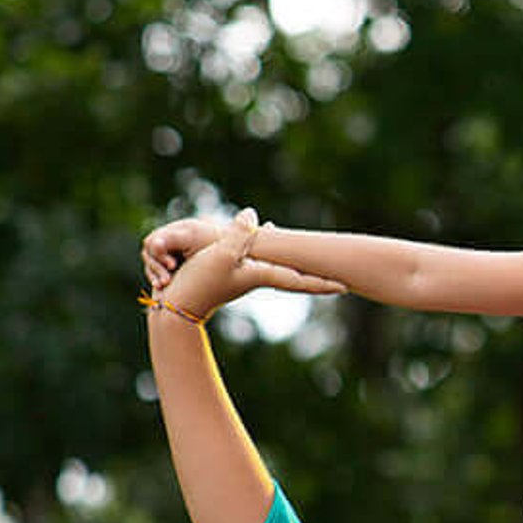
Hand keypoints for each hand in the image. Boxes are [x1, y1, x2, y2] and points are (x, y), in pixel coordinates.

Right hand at [156, 214, 344, 320]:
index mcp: (263, 275)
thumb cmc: (200, 284)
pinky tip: (266, 235)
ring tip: (312, 259)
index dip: (323, 283)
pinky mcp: (229, 274)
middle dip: (316, 276)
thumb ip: (238, 234)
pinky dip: (267, 248)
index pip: (300, 280)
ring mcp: (245, 277)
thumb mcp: (221, 255)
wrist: (176, 307)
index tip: (346, 287)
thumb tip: (253, 215)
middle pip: (295, 276)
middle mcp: (258, 277)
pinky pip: (256, 258)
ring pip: (277, 267)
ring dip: (295, 263)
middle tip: (340, 277)